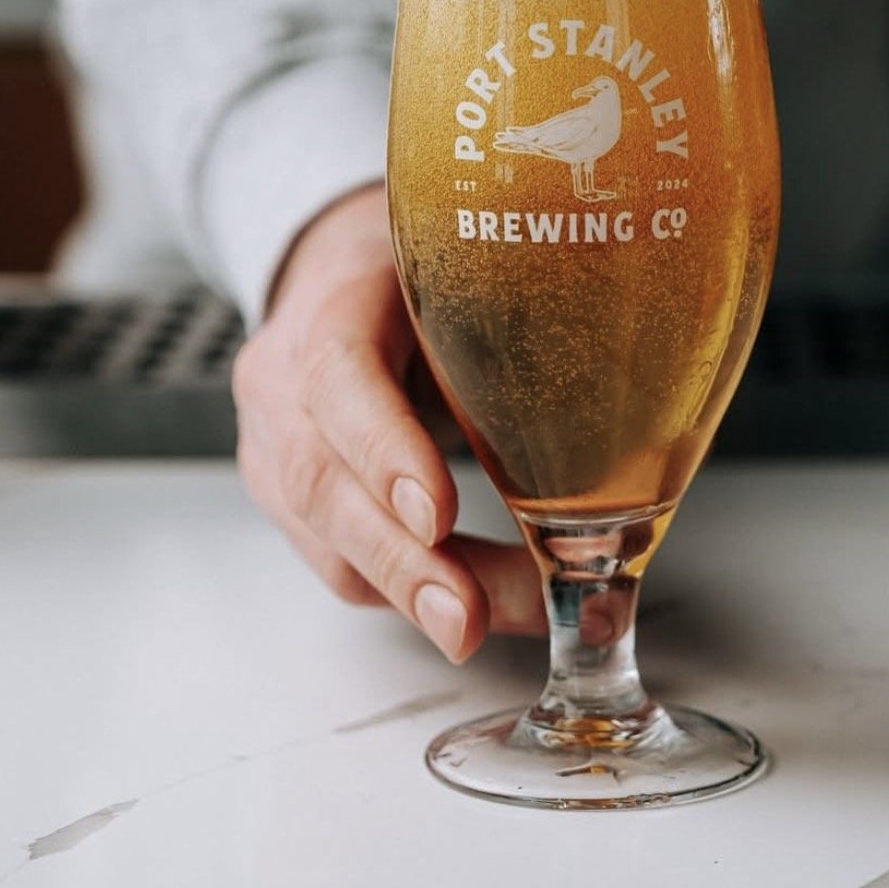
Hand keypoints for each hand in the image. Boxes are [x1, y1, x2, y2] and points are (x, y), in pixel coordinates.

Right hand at [232, 182, 544, 660]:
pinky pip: (339, 560)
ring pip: (327, 538)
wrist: (328, 271)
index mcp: (329, 305)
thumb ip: (503, 308)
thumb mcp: (452, 262)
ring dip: (415, 592)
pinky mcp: (287, 497)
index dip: (384, 450)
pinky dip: (410, 593)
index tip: (436, 513)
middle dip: (401, 561)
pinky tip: (476, 611)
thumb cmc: (409, 268)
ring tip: (490, 625)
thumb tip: (614, 378)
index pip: (339, 376)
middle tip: (466, 618)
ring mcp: (274, 444)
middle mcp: (281, 381)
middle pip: (322, 482)